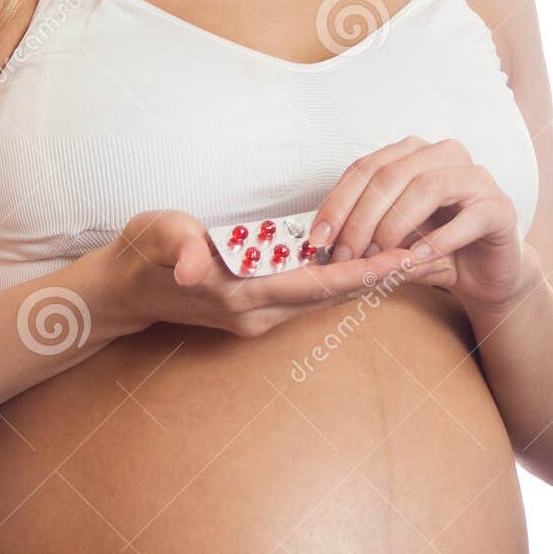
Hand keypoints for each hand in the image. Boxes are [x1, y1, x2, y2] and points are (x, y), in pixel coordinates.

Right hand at [107, 209, 395, 338]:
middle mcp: (258, 313)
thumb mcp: (154, 237)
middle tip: (432, 251)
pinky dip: (343, 282)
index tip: (405, 254)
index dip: (363, 270)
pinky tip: (369, 266)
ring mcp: (259, 316)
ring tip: (414, 257)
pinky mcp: (258, 310)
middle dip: (381, 275)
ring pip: (326, 297)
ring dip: (367, 280)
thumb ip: (177, 246)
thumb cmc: (140, 255)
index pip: (316, 283)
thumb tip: (191, 264)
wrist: (120, 291)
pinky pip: (311, 296)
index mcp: (241, 293)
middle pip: (334, 295)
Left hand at [310, 136, 535, 307]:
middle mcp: (444, 155)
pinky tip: (415, 259)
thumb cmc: (434, 250)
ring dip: (395, 226)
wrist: (485, 274)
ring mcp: (475, 178)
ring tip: (379, 258)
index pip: (365, 168)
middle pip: (390, 176)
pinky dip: (437, 241)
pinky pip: (466, 218)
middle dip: (361, 219)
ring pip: (426, 187)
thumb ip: (362, 235)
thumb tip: (321, 244)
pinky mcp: (499, 208)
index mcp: (412, 154)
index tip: (318, 238)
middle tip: (346, 256)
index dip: (337, 202)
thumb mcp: (389, 242)